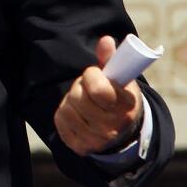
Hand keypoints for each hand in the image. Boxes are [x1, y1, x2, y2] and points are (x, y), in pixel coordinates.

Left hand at [54, 35, 143, 155]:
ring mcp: (97, 140)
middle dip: (79, 88)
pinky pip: (60, 122)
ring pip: (67, 110)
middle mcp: (113, 127)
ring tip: (82, 101)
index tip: (94, 73)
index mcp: (126, 107)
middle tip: (86, 88)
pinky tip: (76, 113)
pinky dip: (63, 114)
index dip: (91, 76)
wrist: (121, 131)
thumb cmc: (117, 96)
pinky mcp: (81, 147)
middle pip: (79, 99)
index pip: (99, 90)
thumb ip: (111, 58)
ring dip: (71, 100)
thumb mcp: (120, 78)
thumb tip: (105, 40)